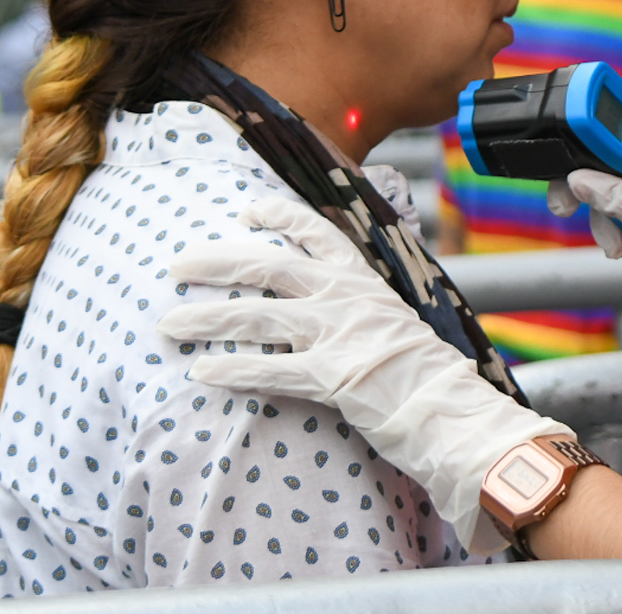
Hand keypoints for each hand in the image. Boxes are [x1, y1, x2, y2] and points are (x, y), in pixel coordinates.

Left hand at [153, 197, 570, 555]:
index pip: (318, 232)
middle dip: (217, 262)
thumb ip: (357, 309)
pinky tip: (202, 372)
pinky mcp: (331, 375)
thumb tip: (322, 309)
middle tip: (178, 265)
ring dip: (205, 318)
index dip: (279, 216)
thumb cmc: (424, 377)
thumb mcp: (392, 324)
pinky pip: (268, 368)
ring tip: (168, 324)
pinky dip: (231, 368)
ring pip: (256, 314)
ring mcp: (338, 334)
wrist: (453, 412)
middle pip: (269, 266)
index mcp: (364, 281)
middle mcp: (347, 298)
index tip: (247, 209)